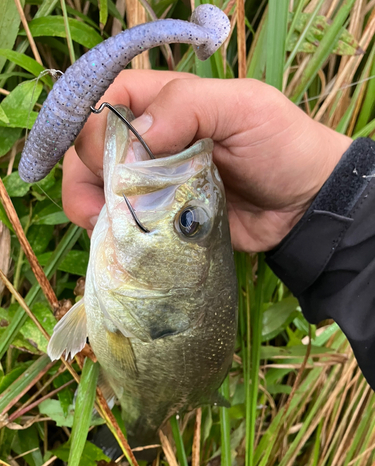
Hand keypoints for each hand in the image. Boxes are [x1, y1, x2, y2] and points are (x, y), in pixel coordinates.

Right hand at [62, 70, 351, 251]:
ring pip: (98, 183)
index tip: (111, 159)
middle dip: (88, 171)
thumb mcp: (245, 108)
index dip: (95, 125)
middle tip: (109, 201)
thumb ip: (189, 105)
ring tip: (103, 225)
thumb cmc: (281, 147)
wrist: (301, 206)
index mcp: (167, 102)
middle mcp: (152, 139)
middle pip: (92, 145)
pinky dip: (110, 229)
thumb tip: (135, 138)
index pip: (107, 100)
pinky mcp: (159, 215)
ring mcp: (153, 179)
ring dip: (91, 202)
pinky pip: (120, 218)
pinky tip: (115, 239)